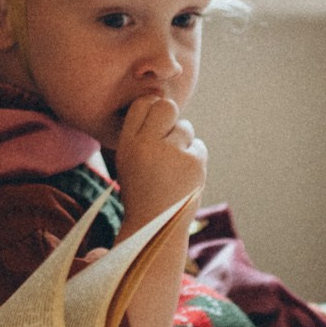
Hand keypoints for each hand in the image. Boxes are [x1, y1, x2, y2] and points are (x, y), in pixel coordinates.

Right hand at [115, 94, 206, 220]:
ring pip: (185, 127)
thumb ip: (141, 132)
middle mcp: (147, 145)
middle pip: (166, 106)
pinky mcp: (194, 163)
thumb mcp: (128, 159)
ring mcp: (172, 154)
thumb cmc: (140, 189)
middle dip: (170, 117)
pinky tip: (182, 176)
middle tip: (167, 137)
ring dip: (182, 142)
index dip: (150, 110)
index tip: (152, 124)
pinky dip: (193, 158)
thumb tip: (162, 100)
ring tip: (172, 167)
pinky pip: (198, 146)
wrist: (156, 226)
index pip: (143, 104)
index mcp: (127, 143)